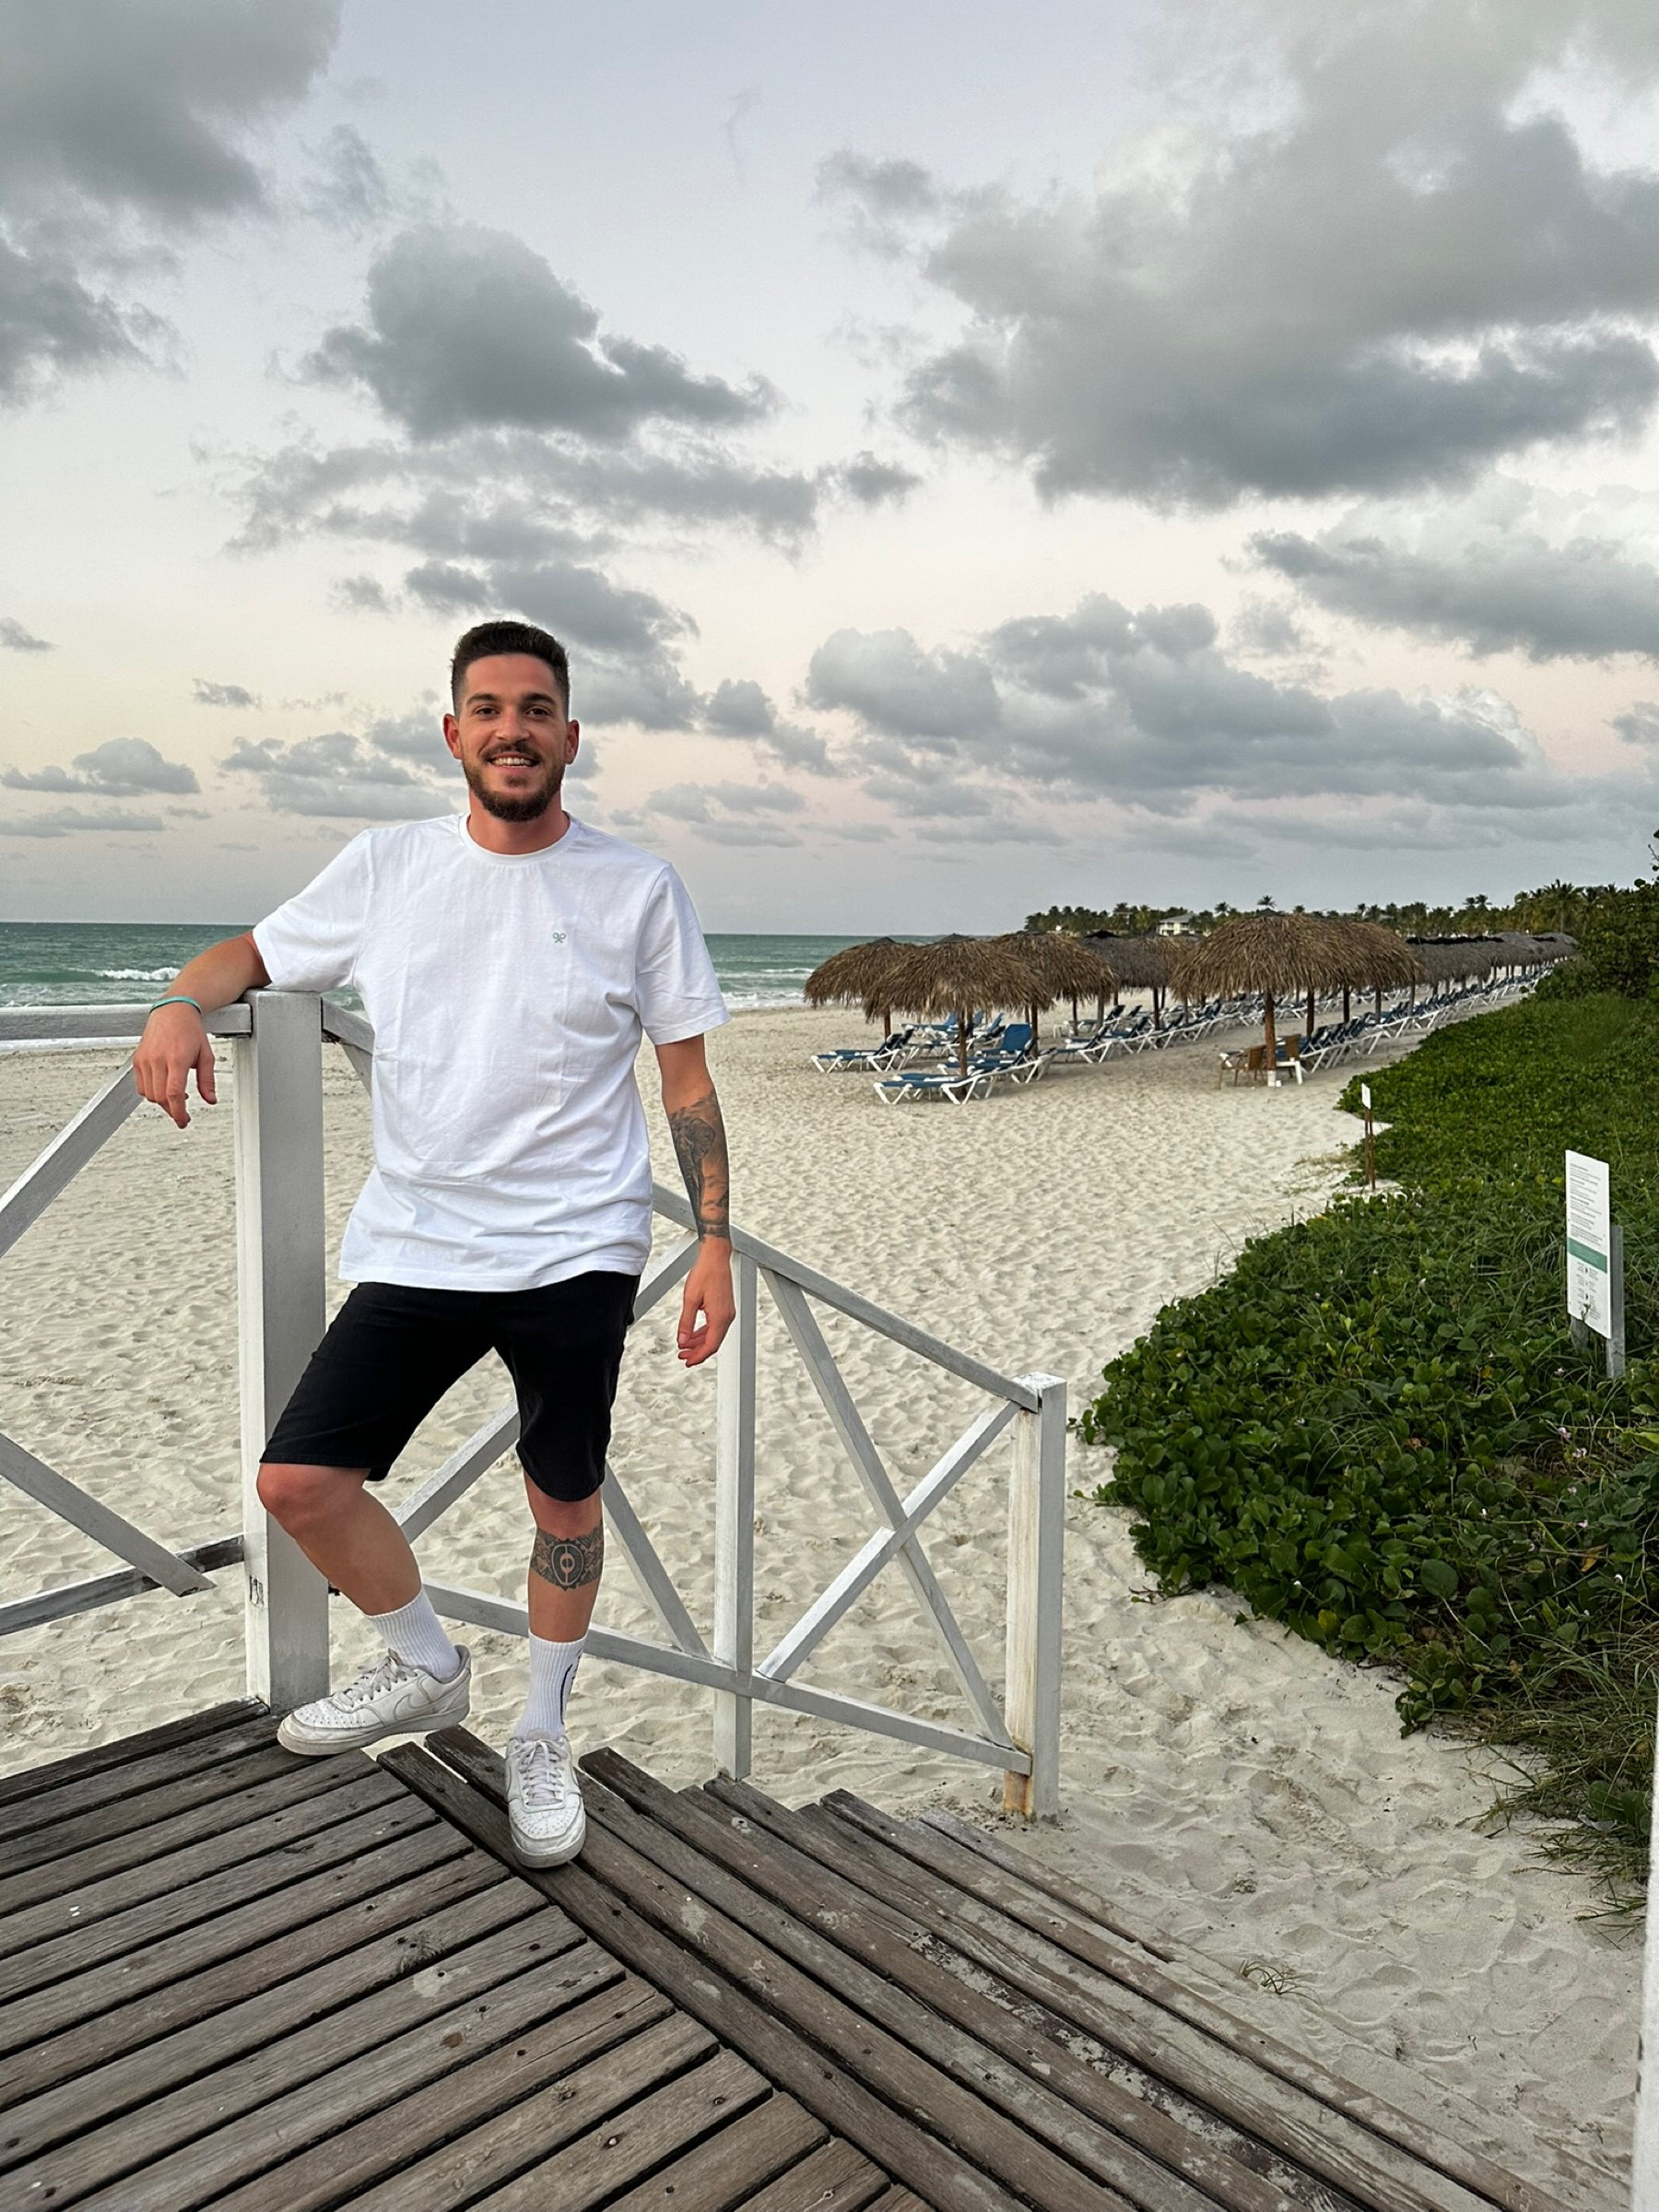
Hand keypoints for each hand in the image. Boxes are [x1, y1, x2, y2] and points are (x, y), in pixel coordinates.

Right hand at [134, 1004, 215, 1128]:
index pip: (173, 1093)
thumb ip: (207, 1080)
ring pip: (149, 1094)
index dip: (178, 1112)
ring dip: (162, 1102)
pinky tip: (164, 1088)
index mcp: (176, 1058)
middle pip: (160, 1097)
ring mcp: (145, 1059)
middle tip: (183, 1114)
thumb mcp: (206, 1056)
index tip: (183, 1121)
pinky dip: (152, 1092)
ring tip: (176, 1097)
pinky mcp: (137, 1060)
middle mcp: (157, 1059)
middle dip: (172, 1110)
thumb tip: (210, 1100)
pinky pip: (141, 1086)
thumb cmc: (190, 1031)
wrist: (172, 1011)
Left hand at [677, 1242, 734, 1365]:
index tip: (687, 1361)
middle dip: (698, 1352)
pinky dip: (703, 1333)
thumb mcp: (690, 1299)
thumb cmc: (705, 1273)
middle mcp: (727, 1317)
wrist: (715, 1257)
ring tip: (685, 1346)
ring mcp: (727, 1313)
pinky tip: (693, 1334)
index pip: (710, 1345)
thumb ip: (686, 1323)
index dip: (698, 1356)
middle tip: (683, 1356)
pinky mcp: (725, 1308)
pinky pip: (715, 1327)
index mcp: (720, 1317)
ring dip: (699, 1343)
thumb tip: (683, 1340)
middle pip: (713, 1343)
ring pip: (714, 1335)